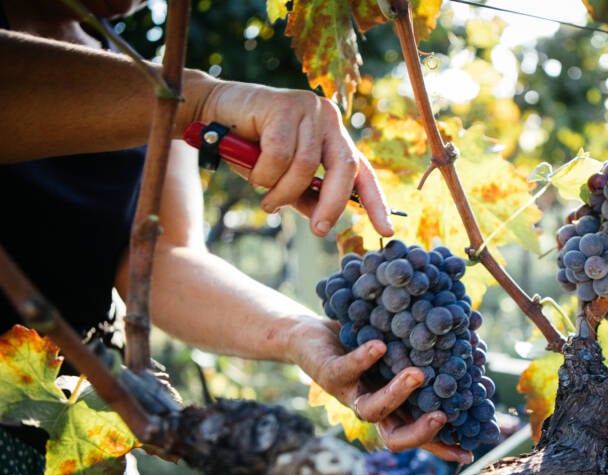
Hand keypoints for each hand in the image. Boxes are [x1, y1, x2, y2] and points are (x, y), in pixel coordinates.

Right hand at [188, 79, 392, 237]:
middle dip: (332, 204)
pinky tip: (252, 170)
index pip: (363, 172)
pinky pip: (280, 155)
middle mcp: (329, 120)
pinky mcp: (285, 105)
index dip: (376, 202)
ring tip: (265, 197)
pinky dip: (265, 173)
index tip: (387, 229)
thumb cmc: (252, 148)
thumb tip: (324, 221)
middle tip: (317, 230)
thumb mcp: (284, 179)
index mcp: (335, 139)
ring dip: (282, 191)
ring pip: (306, 166)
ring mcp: (309, 110)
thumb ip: (306, 196)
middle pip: (344, 168)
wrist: (214, 113)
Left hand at [294, 319, 472, 463]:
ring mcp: (350, 395)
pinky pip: (346, 371)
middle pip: (394, 439)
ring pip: (372, 410)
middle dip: (420, 434)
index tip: (469, 451)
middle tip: (442, 418)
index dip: (442, 447)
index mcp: (392, 408)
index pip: (418, 435)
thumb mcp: (400, 350)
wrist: (310, 336)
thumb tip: (474, 345)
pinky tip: (379, 346)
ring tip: (417, 374)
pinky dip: (363, 359)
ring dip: (396, 395)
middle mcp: (372, 408)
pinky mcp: (329, 374)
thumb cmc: (362, 345)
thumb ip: (429, 355)